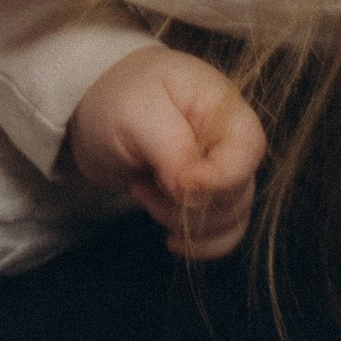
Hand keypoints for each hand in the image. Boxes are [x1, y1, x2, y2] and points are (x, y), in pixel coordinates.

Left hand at [65, 43, 264, 257]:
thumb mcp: (138, 115)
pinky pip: (224, 230)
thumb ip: (173, 151)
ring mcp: (222, 170)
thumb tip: (194, 192)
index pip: (247, 152)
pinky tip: (172, 239)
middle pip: (237, 192)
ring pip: (230, 217)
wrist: (93, 106)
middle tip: (142, 186)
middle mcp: (232, 141)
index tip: (179, 185)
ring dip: (184, 221)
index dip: (219, 178)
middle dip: (188, 203)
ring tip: (143, 192)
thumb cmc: (116, 97)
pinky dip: (202, 243)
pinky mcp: (207, 195)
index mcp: (224, 108)